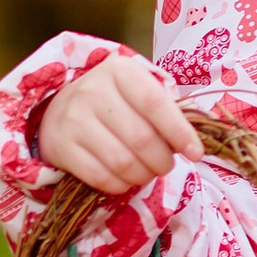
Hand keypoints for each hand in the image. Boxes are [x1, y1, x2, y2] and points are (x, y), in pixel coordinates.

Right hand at [36, 52, 206, 192]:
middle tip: (166, 165)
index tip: (196, 153)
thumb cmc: (113, 101)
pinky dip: (121, 185)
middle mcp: (92, 91)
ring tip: (148, 172)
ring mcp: (73, 119)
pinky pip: (101, 178)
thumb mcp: (138, 90)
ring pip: (123, 162)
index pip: (155, 104)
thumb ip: (167, 109)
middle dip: (163, 160)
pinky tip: (125, 178)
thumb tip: (195, 144)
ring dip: (144, 175)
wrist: (60, 108)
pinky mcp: (60, 147)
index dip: (180, 132)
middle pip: (142, 139)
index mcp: (118, 71)